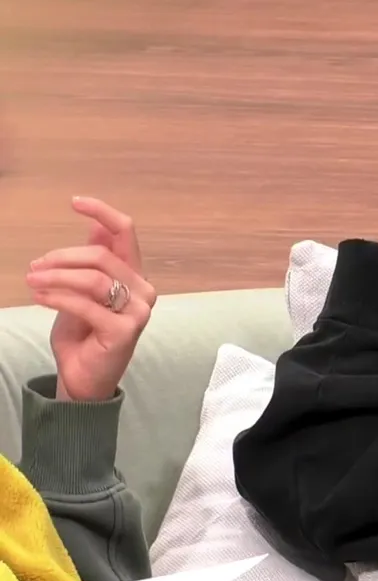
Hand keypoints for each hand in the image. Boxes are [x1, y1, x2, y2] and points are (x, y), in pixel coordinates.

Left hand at [25, 197, 156, 401]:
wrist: (84, 378)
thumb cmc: (84, 334)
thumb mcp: (83, 292)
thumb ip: (94, 263)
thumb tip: (96, 227)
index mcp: (135, 276)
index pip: (126, 233)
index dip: (102, 212)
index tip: (75, 202)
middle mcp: (143, 290)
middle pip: (101, 255)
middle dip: (62, 257)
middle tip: (34, 267)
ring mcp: (138, 311)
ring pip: (93, 279)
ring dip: (55, 277)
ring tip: (31, 281)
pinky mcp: (124, 331)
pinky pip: (85, 305)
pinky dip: (57, 298)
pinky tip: (39, 298)